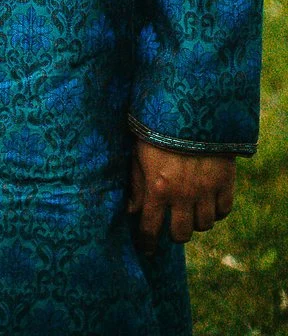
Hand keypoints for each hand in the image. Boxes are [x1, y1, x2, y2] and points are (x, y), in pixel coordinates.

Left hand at [127, 137, 235, 254]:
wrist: (191, 107)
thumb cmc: (157, 128)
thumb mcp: (139, 152)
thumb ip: (136, 183)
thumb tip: (130, 211)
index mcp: (158, 188)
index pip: (151, 228)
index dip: (147, 242)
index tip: (146, 249)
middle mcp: (183, 194)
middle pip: (182, 234)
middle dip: (175, 233)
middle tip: (173, 224)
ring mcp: (206, 189)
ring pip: (204, 225)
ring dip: (196, 220)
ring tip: (190, 209)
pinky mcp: (225, 181)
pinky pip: (224, 210)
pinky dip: (217, 210)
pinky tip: (209, 201)